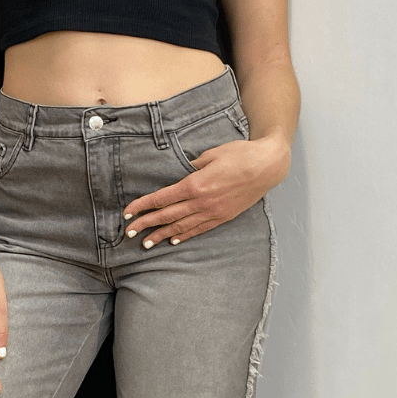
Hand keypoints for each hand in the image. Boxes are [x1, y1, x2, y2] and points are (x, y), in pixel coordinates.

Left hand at [123, 136, 288, 248]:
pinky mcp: (224, 216)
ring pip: (182, 227)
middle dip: (146, 225)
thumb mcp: (211, 154)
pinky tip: (174, 240)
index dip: (142, 206)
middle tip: (129, 234)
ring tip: (146, 243)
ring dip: (162, 235)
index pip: (161, 199)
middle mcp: (202, 202)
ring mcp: (214, 212)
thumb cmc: (240, 154)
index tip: (128, 213)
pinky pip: (200, 229)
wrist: (268, 165)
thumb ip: (192, 166)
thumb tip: (179, 174)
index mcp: (196, 184)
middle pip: (168, 216)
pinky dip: (186, 235)